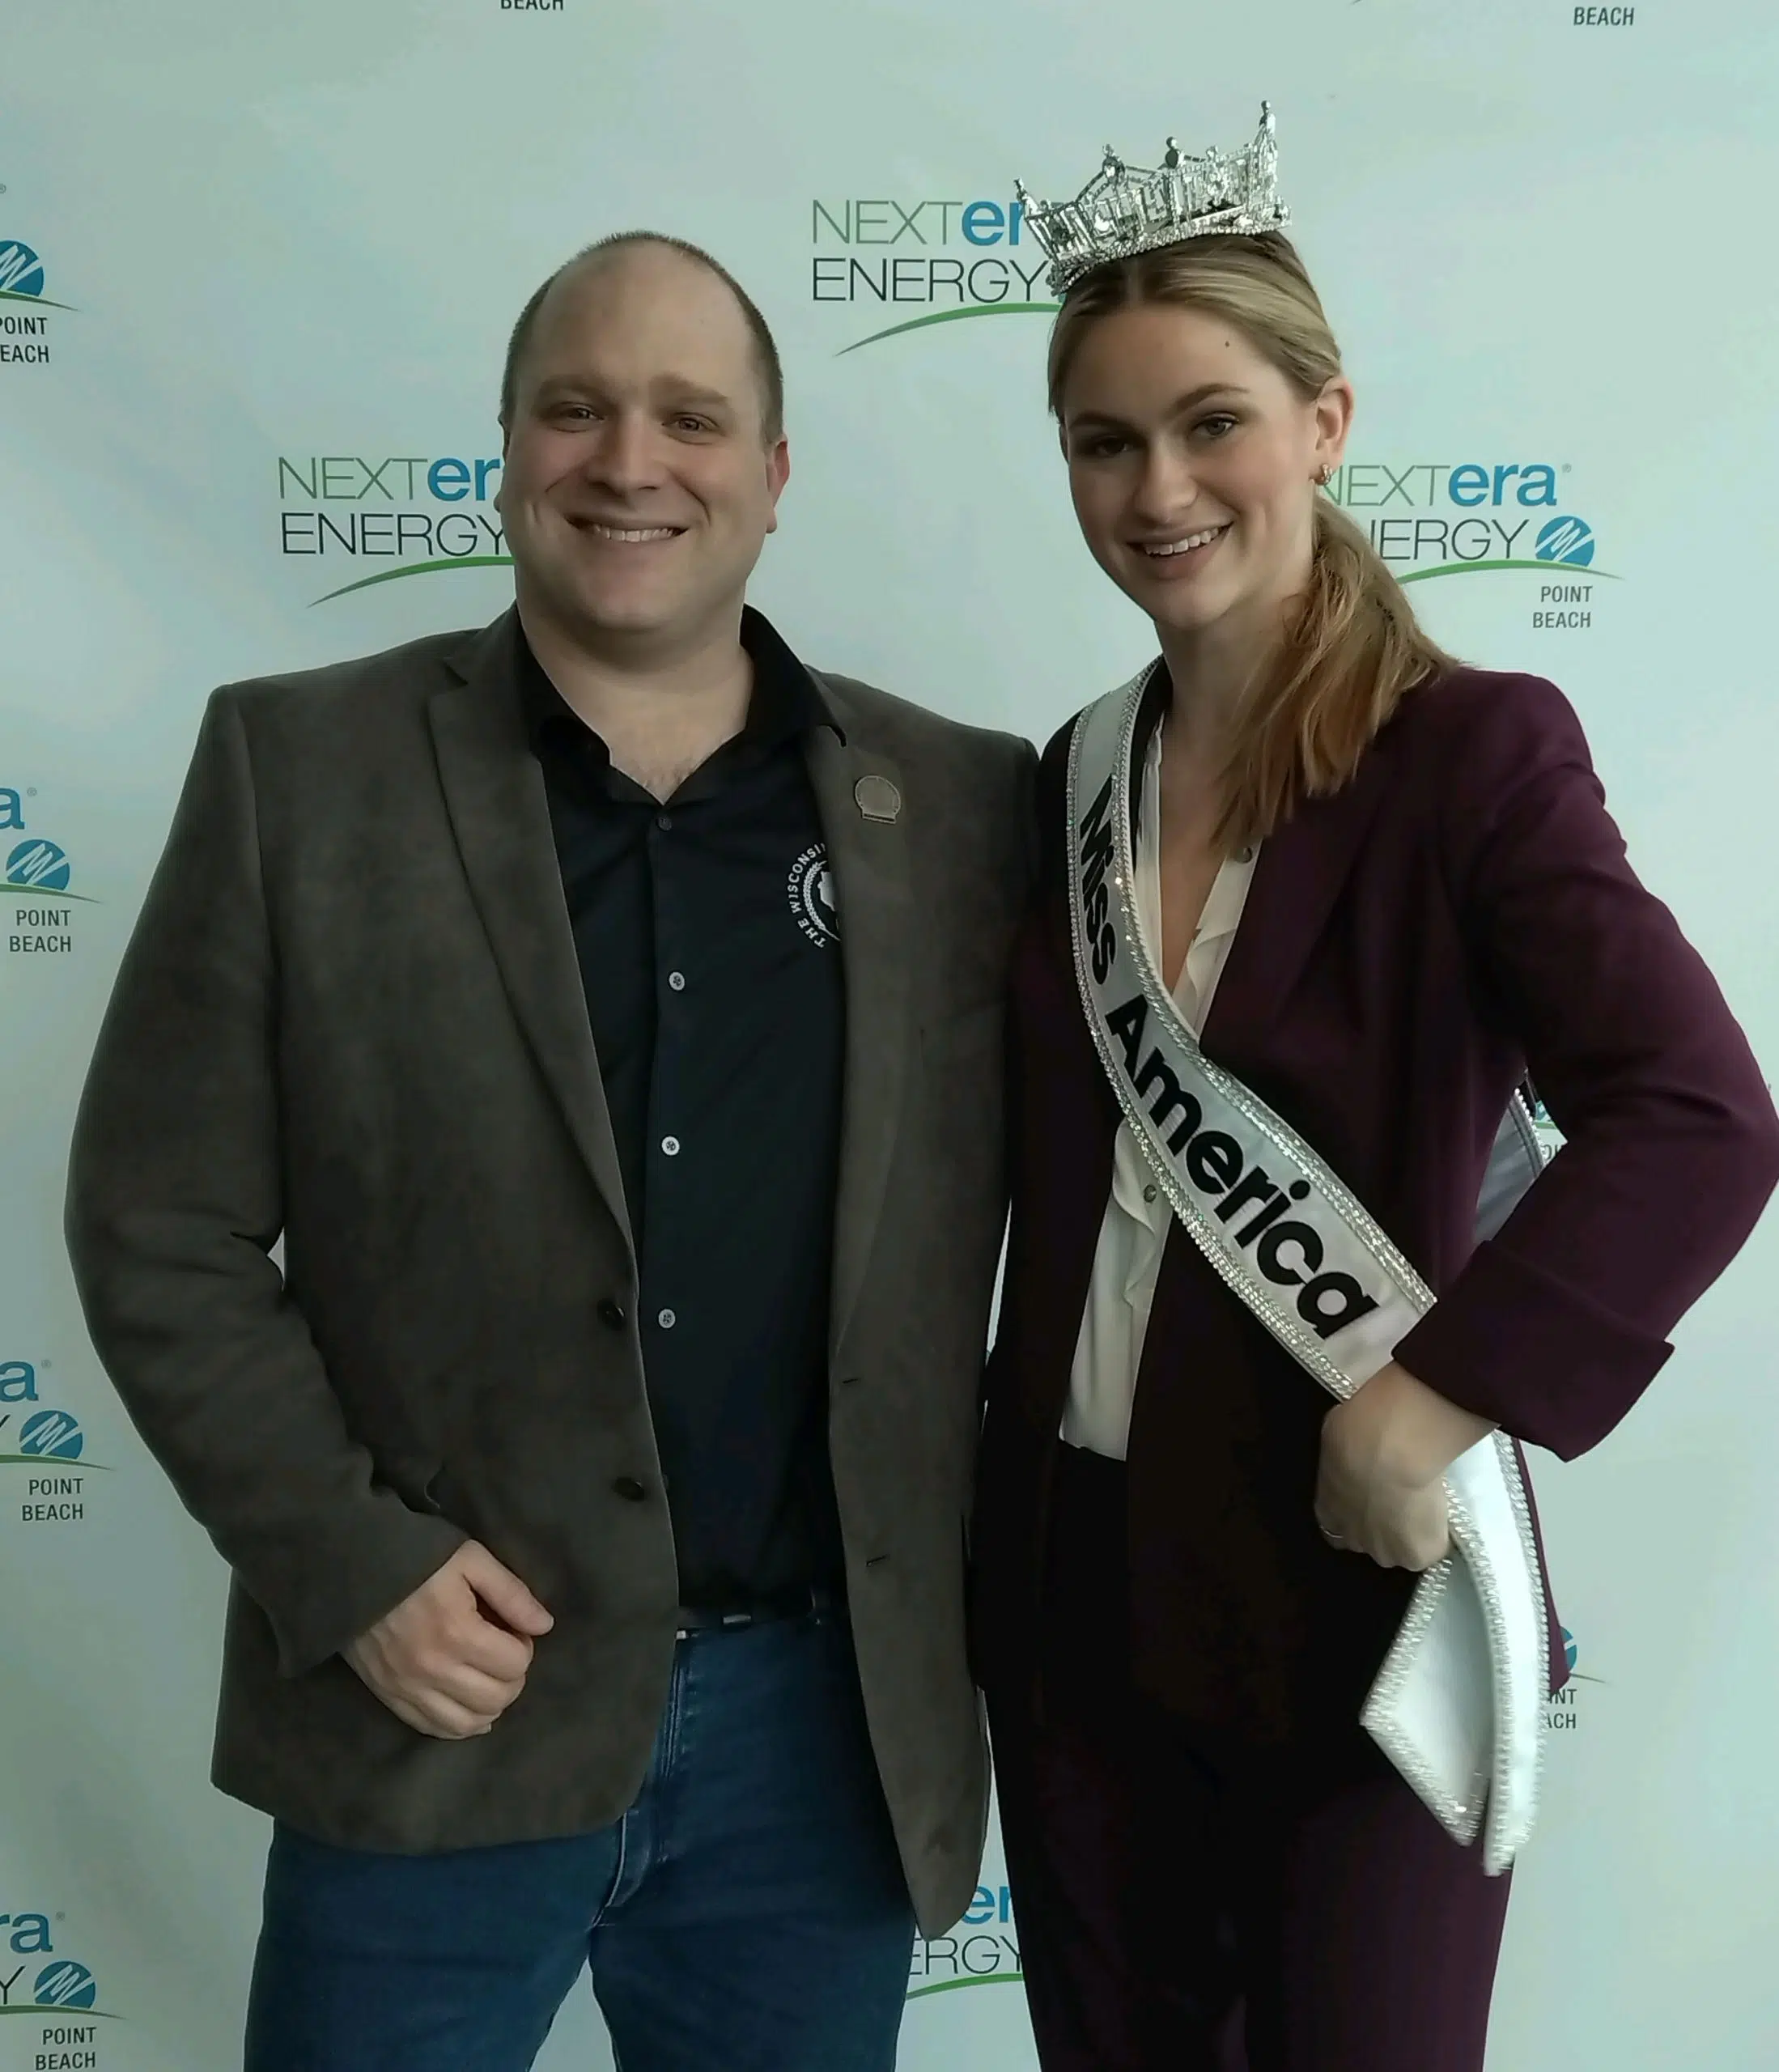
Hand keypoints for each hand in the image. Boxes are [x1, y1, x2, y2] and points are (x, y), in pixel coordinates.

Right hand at [343, 1541, 553, 1738]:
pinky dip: (458, 1725)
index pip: (515, 1664)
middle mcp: (433, 1670)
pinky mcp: (388, 1697)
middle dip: (512, 1677)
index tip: (512, 1630)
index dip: (524, 1646)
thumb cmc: (417, 1557)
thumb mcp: (470, 1559)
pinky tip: (468, 1706)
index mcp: (457, 1632)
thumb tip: (545, 1626)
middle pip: (497, 1698)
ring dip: (489, 1706)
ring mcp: (407, 1689)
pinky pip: (432, 1729)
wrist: (351, 1566)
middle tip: (502, 1652)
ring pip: (467, 1723)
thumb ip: (511, 1593)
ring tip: (488, 1678)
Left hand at [1314, 1361, 1495, 1571]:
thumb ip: (1343, 1458)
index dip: (1355, 1514)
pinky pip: (1431, 1549)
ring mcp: (1385, 1552)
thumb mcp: (1338, 1437)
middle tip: (1403, 1498)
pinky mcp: (1418, 1557)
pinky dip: (1438, 1533)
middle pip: (1368, 1542)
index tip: (1371, 1498)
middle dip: (1382, 1525)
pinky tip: (1443, 1512)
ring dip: (1409, 1533)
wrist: (1392, 1447)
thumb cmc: (1358, 1429)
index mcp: (1327, 1510)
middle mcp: (1352, 1538)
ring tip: (1426, 1506)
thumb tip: (1353, 1452)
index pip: (1336, 1527)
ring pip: (1398, 1550)